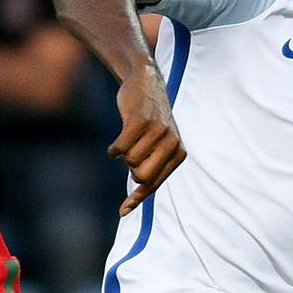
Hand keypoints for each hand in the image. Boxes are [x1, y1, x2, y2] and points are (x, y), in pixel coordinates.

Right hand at [110, 70, 185, 215]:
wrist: (145, 81)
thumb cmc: (148, 121)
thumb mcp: (155, 146)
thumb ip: (147, 174)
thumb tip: (126, 211)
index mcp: (179, 153)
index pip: (154, 184)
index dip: (137, 199)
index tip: (122, 211)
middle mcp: (172, 142)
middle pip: (140, 176)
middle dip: (130, 167)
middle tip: (133, 152)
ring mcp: (158, 130)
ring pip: (129, 160)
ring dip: (123, 152)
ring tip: (130, 137)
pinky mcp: (140, 121)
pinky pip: (120, 148)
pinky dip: (113, 148)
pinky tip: (116, 143)